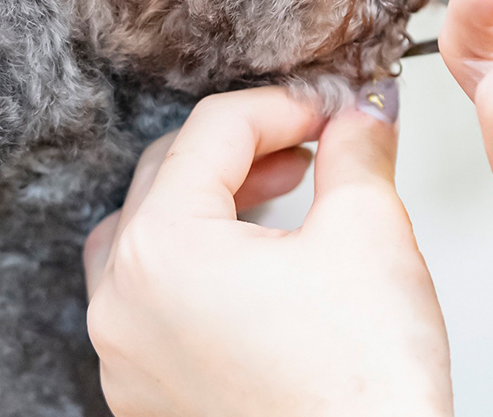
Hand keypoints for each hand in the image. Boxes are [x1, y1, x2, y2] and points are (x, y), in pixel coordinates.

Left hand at [82, 84, 452, 416]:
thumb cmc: (363, 389)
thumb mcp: (371, 233)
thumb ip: (356, 152)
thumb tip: (359, 117)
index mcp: (161, 248)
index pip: (213, 130)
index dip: (285, 105)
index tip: (333, 110)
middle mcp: (121, 305)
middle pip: (167, 179)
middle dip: (245, 151)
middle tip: (313, 146)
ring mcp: (125, 360)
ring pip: (146, 244)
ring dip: (209, 208)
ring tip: (279, 203)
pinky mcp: (148, 401)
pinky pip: (153, 309)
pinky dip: (197, 274)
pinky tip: (259, 276)